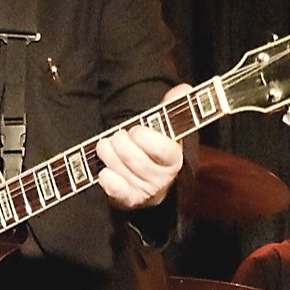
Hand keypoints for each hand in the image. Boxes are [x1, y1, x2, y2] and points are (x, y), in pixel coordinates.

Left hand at [95, 83, 190, 209]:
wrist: (148, 182)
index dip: (146, 138)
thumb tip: (184, 89)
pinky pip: (115, 190)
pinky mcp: (129, 200)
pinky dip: (106, 178)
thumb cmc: (153, 150)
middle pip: (136, 158)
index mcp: (174, 158)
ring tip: (105, 146)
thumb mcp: (164, 129)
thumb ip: (171, 108)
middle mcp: (162, 178)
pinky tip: (104, 170)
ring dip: (108, 154)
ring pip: (121, 169)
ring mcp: (145, 191)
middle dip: (120, 142)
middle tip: (117, 135)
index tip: (136, 129)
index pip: (163, 149)